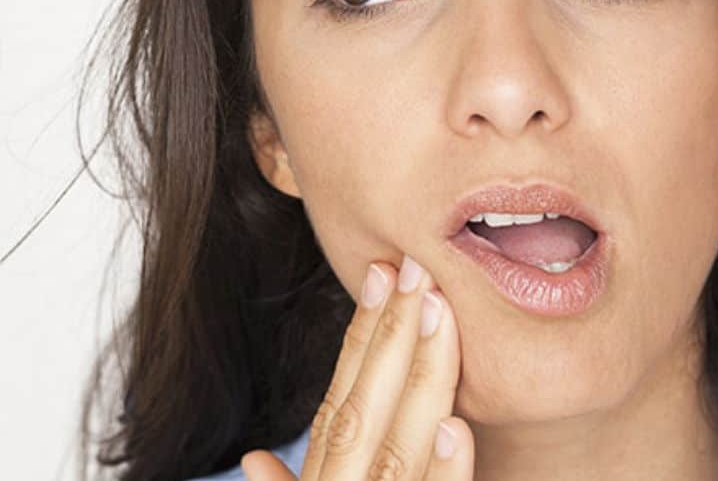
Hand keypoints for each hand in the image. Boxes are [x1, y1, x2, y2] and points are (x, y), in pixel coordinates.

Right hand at [240, 254, 473, 479]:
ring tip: (437, 309)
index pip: (338, 402)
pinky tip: (456, 428)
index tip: (381, 273)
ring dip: (418, 378)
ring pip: (397, 449)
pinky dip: (444, 473)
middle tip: (415, 265)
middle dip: (391, 334)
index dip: (359, 338)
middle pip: (361, 411)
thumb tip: (252, 458)